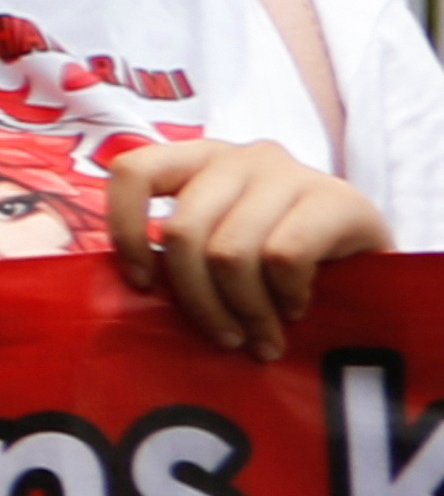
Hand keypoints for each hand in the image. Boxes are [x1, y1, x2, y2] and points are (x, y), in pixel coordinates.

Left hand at [103, 139, 390, 362]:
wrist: (370, 262)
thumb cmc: (276, 263)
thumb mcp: (218, 248)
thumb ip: (176, 255)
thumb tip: (125, 297)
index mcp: (196, 161)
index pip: (133, 172)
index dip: (126, 230)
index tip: (142, 284)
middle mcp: (238, 156)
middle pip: (183, 233)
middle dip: (199, 301)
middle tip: (223, 339)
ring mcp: (289, 172)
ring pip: (231, 252)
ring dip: (244, 310)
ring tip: (260, 337)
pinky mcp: (336, 199)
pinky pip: (284, 257)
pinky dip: (285, 295)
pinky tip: (295, 309)